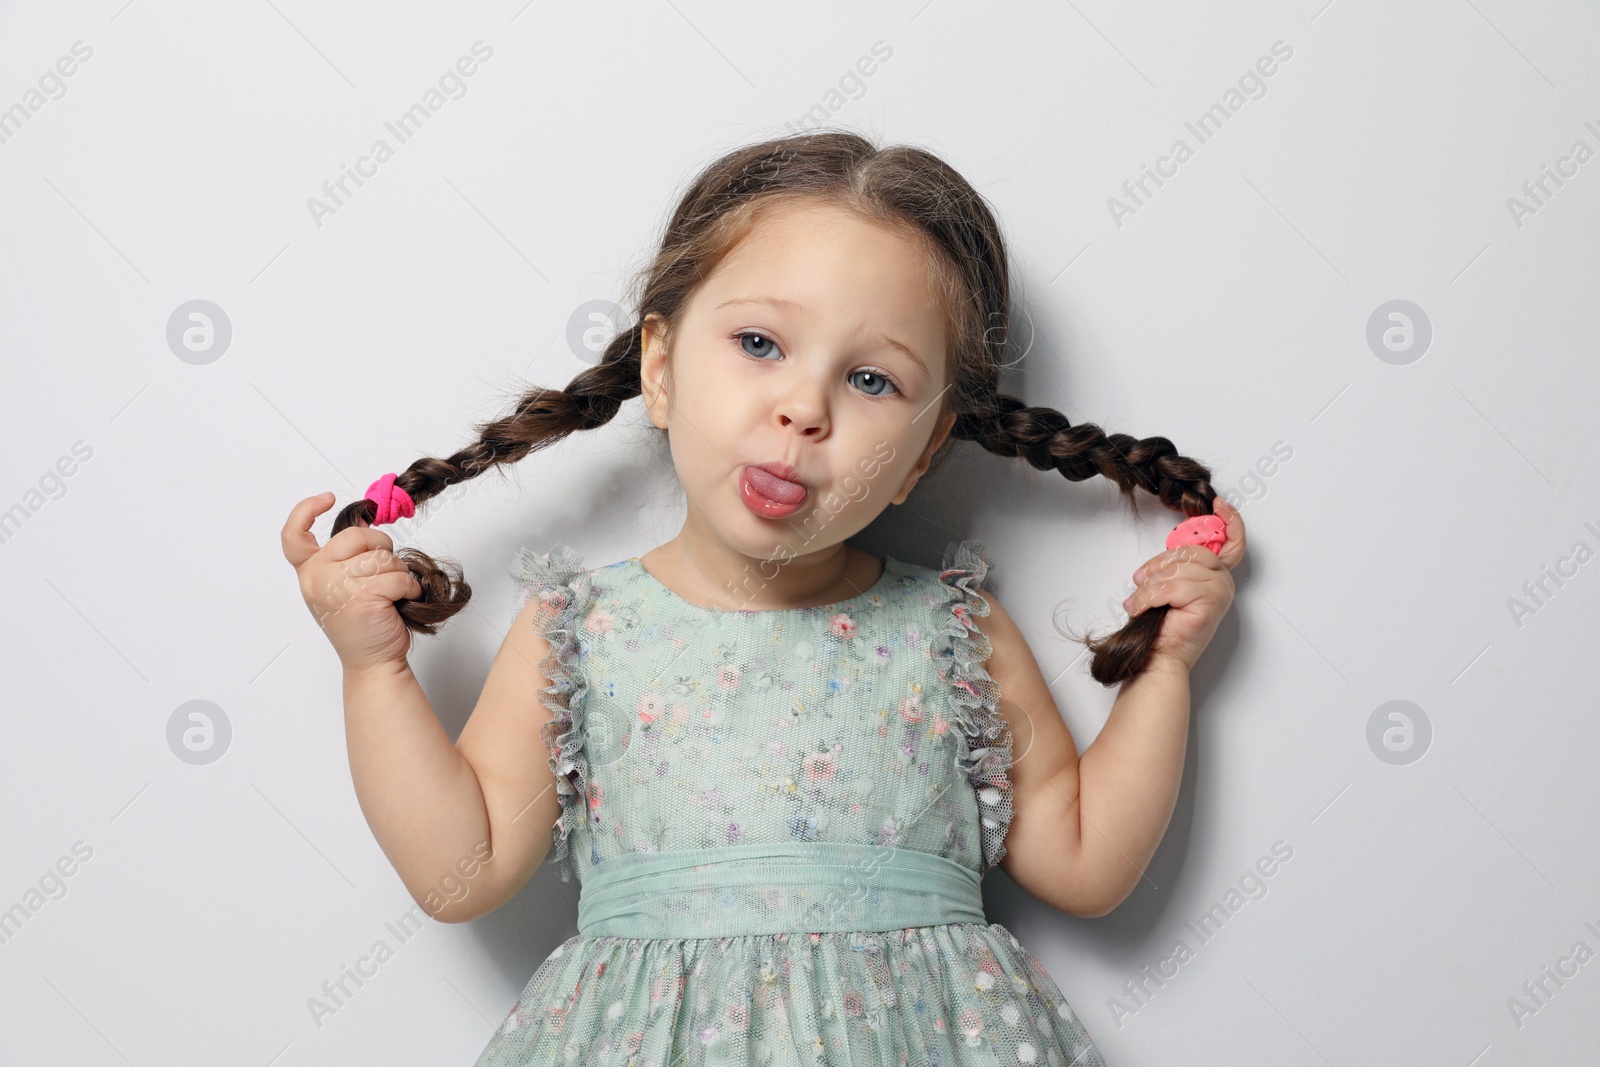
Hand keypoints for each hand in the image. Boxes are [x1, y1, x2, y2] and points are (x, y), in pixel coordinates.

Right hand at [281, 492, 422, 672]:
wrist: (372, 661)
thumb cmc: (364, 623)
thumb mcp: (342, 586)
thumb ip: (345, 558)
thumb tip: (363, 524)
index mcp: (309, 572)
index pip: (293, 534)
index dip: (307, 509)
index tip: (328, 498)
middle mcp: (316, 578)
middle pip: (356, 536)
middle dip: (381, 547)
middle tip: (386, 571)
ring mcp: (337, 587)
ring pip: (382, 557)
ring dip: (398, 573)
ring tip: (393, 593)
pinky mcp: (362, 597)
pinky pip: (397, 577)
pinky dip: (409, 588)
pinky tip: (402, 601)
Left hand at [1122, 497, 1247, 672]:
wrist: (1158, 657)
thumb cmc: (1162, 625)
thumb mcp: (1168, 586)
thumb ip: (1176, 566)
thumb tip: (1169, 551)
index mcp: (1216, 575)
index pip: (1233, 541)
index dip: (1230, 520)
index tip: (1217, 504)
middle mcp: (1223, 582)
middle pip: (1192, 551)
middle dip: (1160, 564)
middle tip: (1141, 580)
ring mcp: (1219, 592)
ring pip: (1178, 570)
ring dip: (1150, 585)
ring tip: (1139, 600)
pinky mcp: (1209, 602)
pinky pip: (1171, 586)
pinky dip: (1148, 596)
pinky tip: (1140, 608)